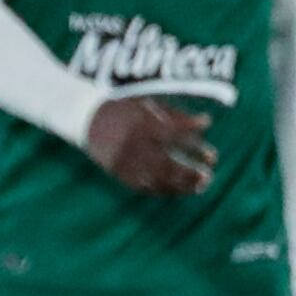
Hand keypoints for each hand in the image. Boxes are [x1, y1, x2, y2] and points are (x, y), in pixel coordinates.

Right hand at [83, 96, 215, 196]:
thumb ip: (175, 115)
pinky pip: (143, 186)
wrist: (85, 117)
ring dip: (181, 185)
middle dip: (189, 172)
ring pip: (156, 180)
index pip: (172, 133)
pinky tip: (179, 189)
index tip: (210, 140)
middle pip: (166, 164)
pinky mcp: (118, 172)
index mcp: (139, 125)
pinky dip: (164, 189)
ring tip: (200, 186)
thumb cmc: (123, 108)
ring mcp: (124, 161)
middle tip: (208, 174)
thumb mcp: (148, 105)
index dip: (193, 136)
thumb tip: (206, 123)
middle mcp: (132, 145)